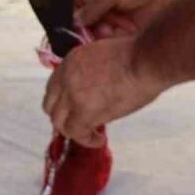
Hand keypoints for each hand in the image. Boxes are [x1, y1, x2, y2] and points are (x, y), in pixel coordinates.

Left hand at [42, 36, 165, 145]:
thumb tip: (96, 86)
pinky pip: (77, 133)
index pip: (53, 87)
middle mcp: (66, 78)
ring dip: (73, 130)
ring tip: (88, 134)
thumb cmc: (134, 54)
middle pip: (50, 106)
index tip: (72, 108)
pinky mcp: (85, 111)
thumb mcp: (102, 54)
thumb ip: (91, 70)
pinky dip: (86, 140)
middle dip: (62, 117)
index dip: (61, 101)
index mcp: (70, 62)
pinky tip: (99, 140)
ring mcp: (73, 95)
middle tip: (77, 123)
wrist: (144, 60)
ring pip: (60, 122)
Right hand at [74, 0, 184, 37]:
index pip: (74, 9)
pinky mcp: (129, 26)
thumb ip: (92, 8)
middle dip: (89, 31)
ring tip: (115, 30)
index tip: (73, 35)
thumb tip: (73, 22)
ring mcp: (115, 15)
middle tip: (99, 33)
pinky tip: (124, 33)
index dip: (72, 22)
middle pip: (86, 25)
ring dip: (105, 35)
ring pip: (101, 33)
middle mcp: (101, 4)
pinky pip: (116, 37)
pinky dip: (117, 38)